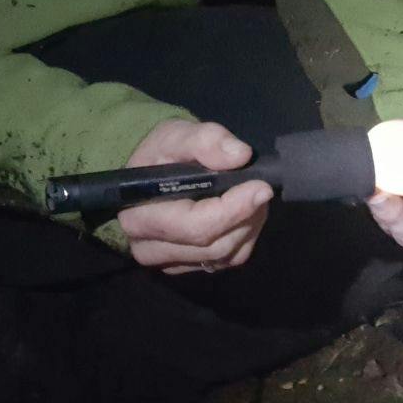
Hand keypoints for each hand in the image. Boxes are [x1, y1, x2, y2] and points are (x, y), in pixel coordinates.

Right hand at [118, 119, 272, 274]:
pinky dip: (243, 237)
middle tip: (260, 188)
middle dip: (246, 217)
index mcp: (140, 217)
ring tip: (250, 196)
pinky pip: (227, 261)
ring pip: (226, 256)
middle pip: (215, 246)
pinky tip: (241, 214)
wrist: (149, 175)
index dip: (233, 209)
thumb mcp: (176, 135)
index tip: (261, 188)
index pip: (196, 226)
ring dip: (248, 226)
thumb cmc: (160, 155)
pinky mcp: (187, 268)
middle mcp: (149, 248)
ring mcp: (169, 263)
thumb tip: (240, 155)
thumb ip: (204, 140)